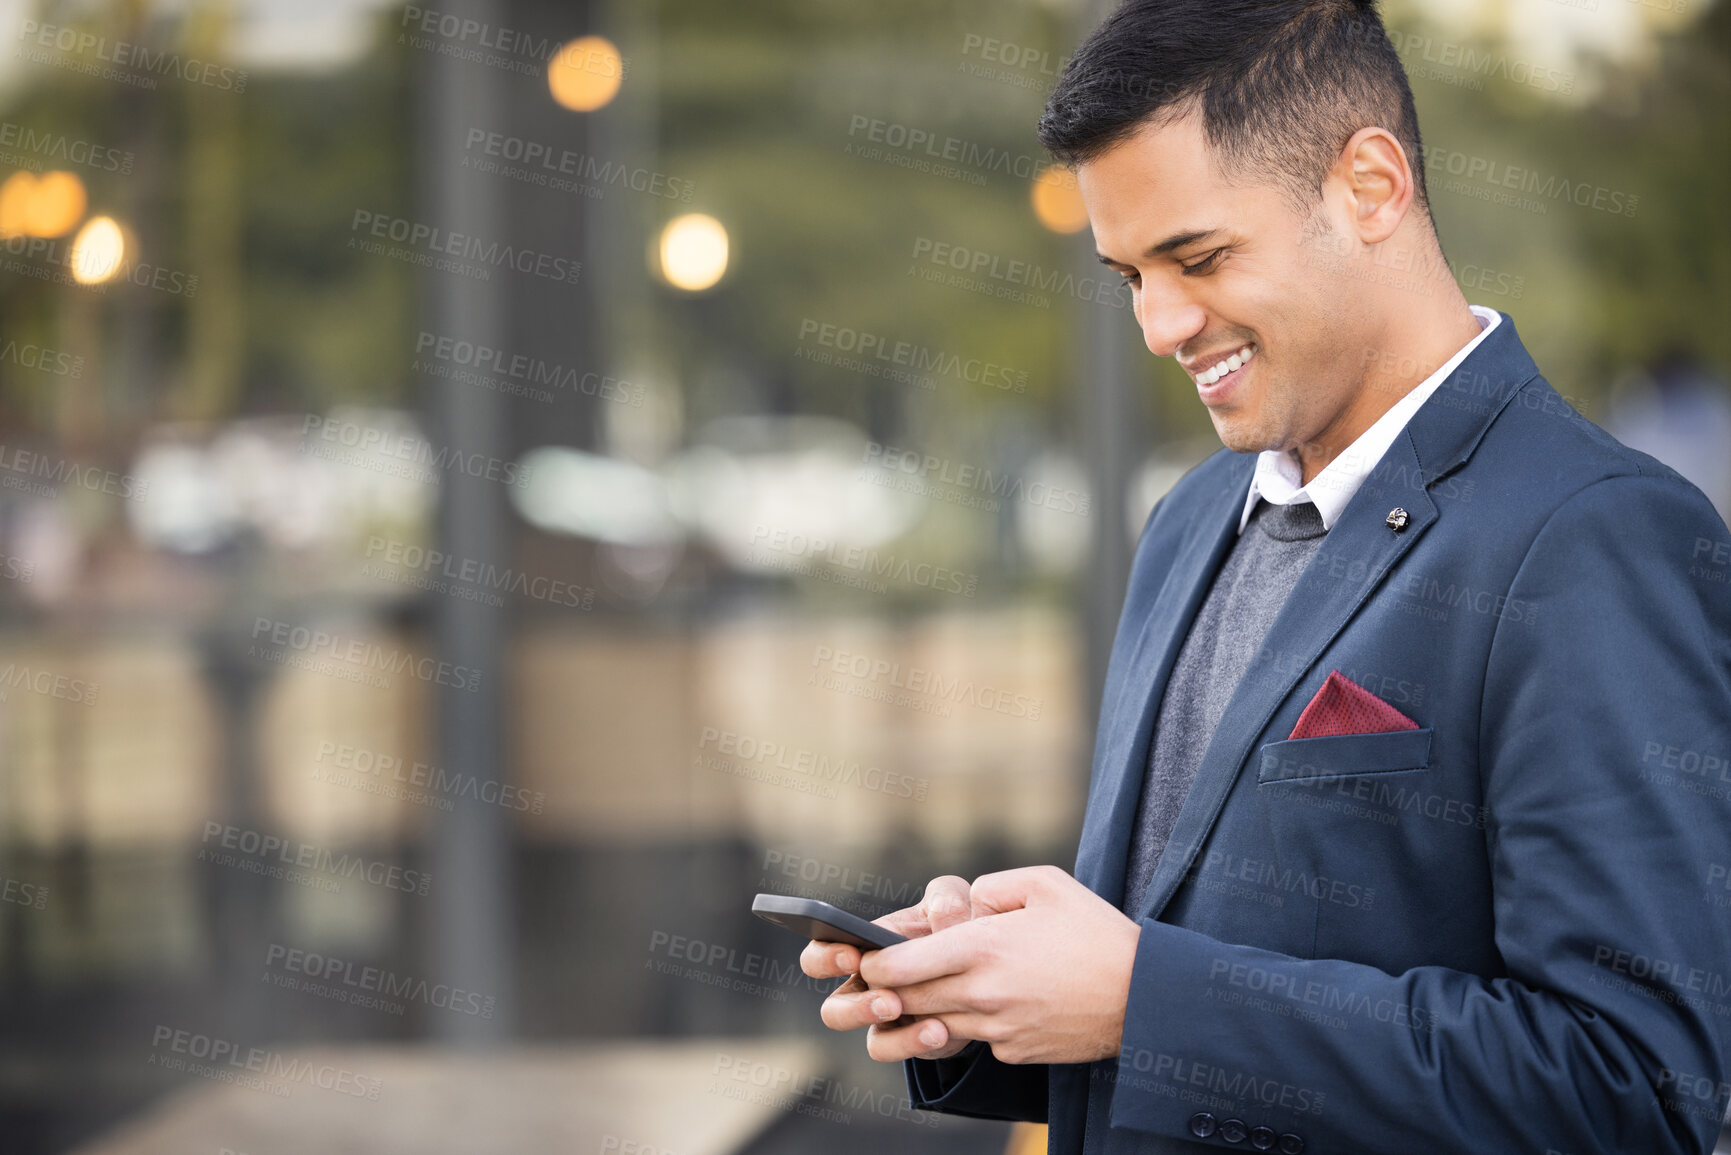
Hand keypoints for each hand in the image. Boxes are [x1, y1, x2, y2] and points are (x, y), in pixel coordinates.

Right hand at [800, 875, 975, 1061]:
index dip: (827, 957)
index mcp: (863, 947)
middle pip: (833, 1009)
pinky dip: (913, 1042)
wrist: (980, 969)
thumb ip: (945, 898)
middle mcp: (865, 986)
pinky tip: (939, 1029)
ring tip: (906, 1011)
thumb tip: (939, 915)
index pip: (822, 951)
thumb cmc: (954, 926)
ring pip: (865, 1038)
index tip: (853, 956)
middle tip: (888, 999)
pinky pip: (893, 1050)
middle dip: (854, 1007)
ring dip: (880, 1026)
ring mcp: (883, 1017)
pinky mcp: (905, 1040)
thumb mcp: (952, 904)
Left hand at [858, 865, 1140, 1064]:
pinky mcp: (1014, 1052)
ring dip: (927, 1008)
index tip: (868, 959)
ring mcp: (997, 1029)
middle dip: (888, 991)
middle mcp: (981, 994)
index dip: (873, 964)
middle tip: (882, 978)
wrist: (1143, 996)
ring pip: (936, 1023)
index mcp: (980, 947)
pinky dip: (973, 1022)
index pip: (898, 966)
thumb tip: (965, 905)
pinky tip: (993, 1003)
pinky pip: (977, 1038)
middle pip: (908, 1000)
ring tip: (936, 986)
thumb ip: (992, 887)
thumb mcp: (1045, 884)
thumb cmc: (1095, 932)